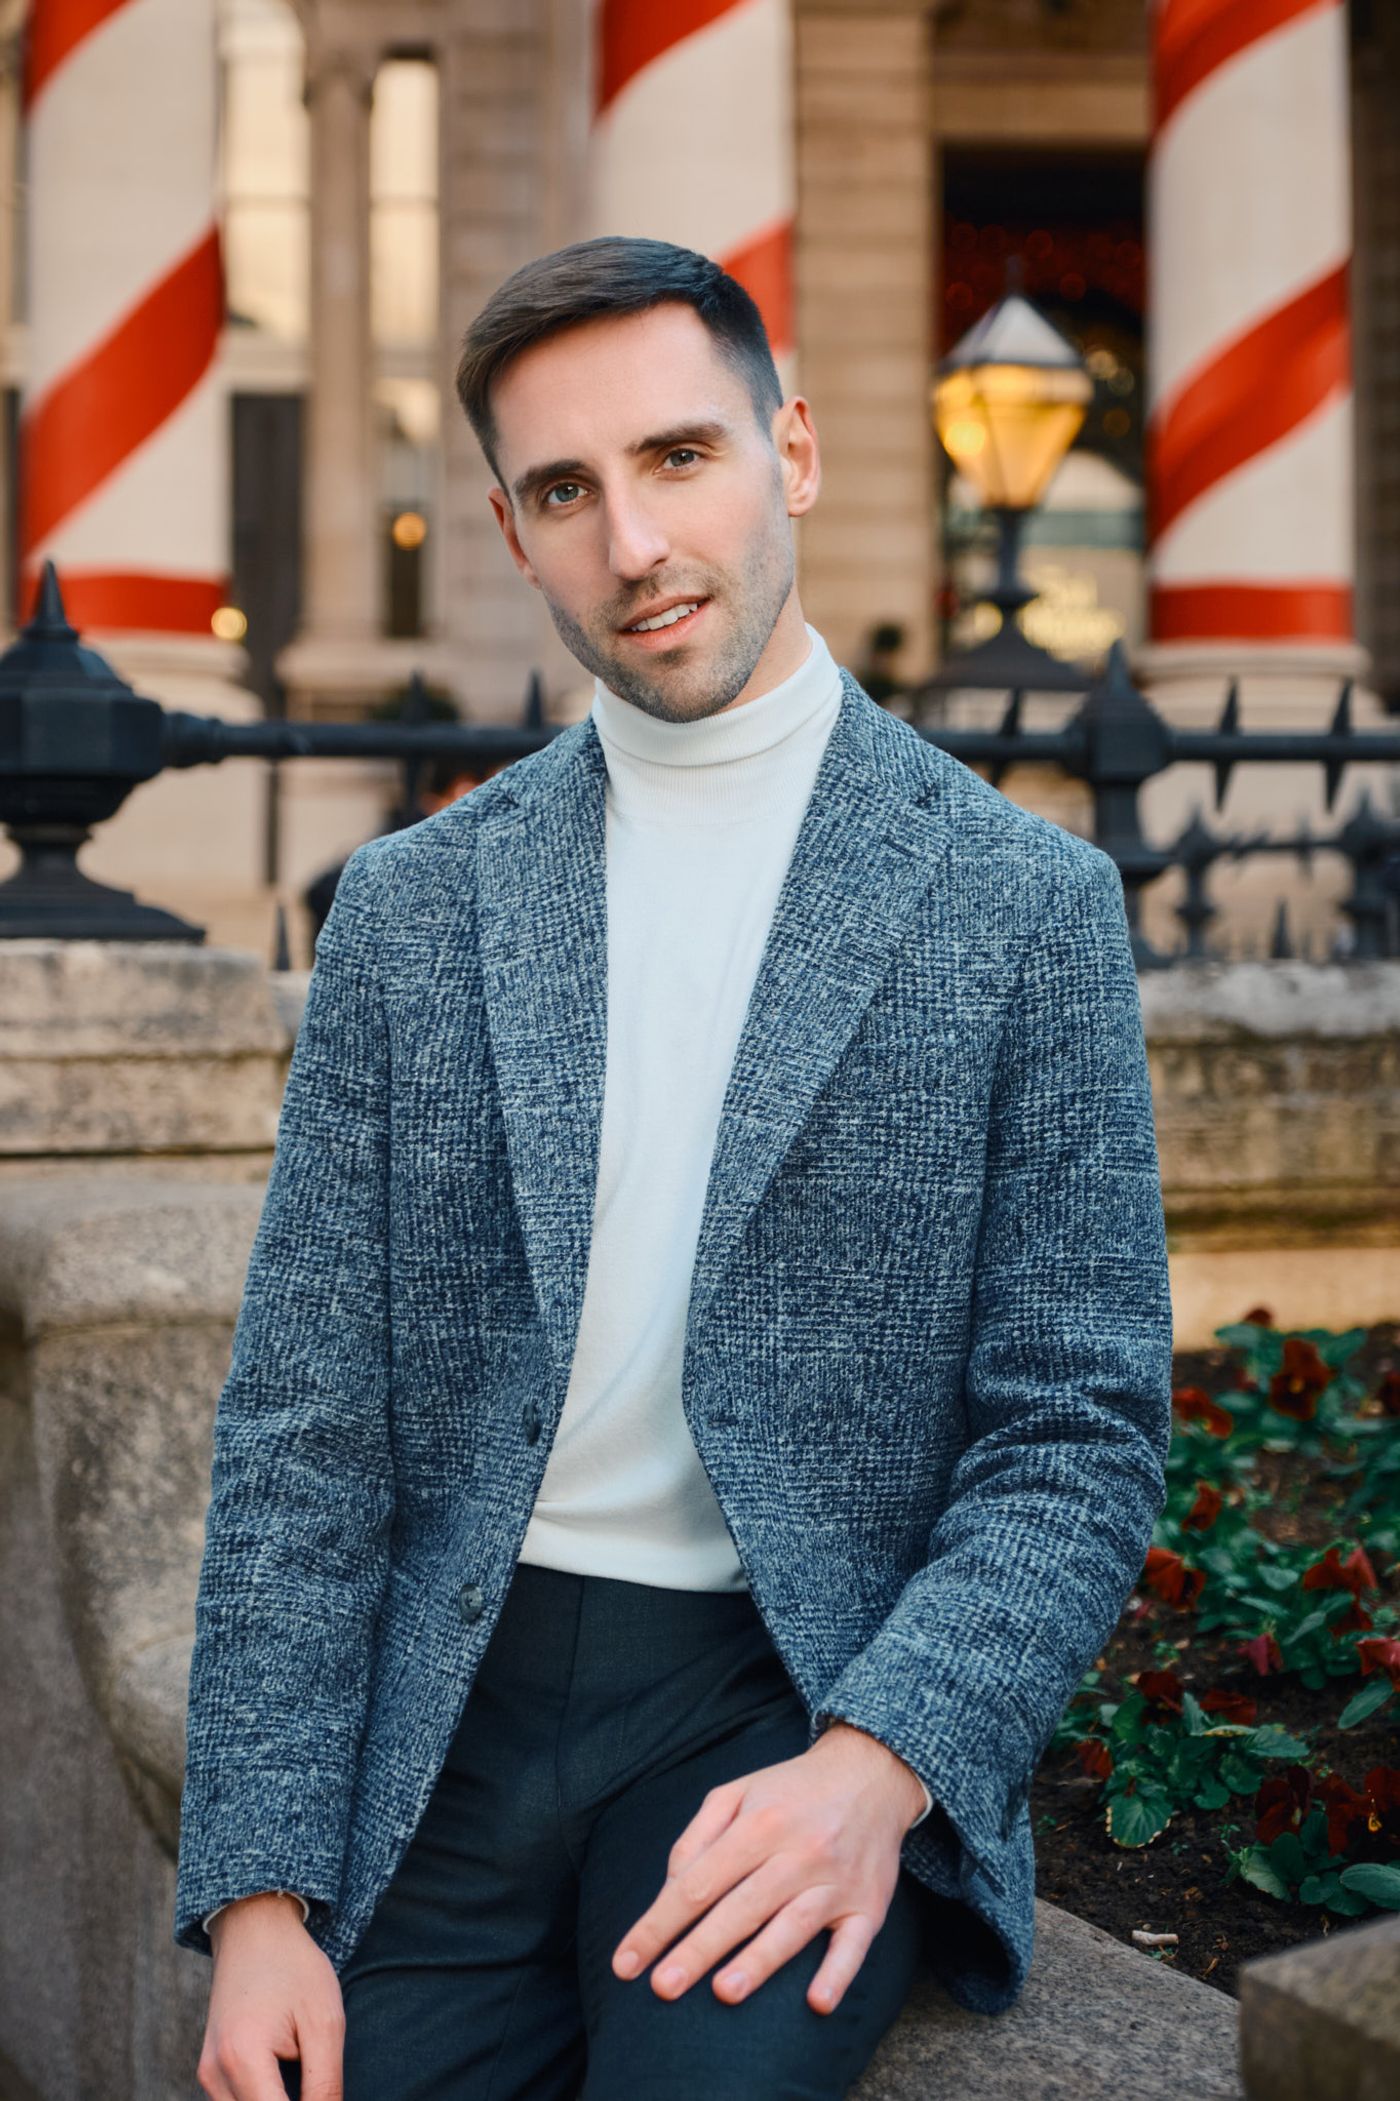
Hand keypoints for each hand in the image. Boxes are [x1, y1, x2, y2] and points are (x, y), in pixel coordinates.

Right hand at [198, 1893, 343, 2099]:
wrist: (254, 1928)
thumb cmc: (294, 1968)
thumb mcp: (324, 2022)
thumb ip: (325, 2084)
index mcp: (243, 2058)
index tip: (326, 2093)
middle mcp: (215, 2073)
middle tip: (314, 2071)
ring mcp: (208, 2074)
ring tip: (302, 2067)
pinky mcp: (209, 2071)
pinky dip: (264, 2096)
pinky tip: (286, 2073)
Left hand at [610, 1722, 925, 2015]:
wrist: (871, 1774)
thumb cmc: (791, 1791)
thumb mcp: (737, 1792)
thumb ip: (698, 1836)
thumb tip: (672, 1888)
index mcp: (759, 1824)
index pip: (698, 1882)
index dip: (659, 1923)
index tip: (627, 1963)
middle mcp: (797, 1852)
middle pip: (740, 1908)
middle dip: (698, 1949)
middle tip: (662, 1988)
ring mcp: (835, 1881)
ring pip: (792, 1926)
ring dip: (759, 1961)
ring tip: (724, 1992)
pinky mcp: (868, 1905)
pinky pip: (854, 1944)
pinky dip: (838, 1973)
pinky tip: (817, 2001)